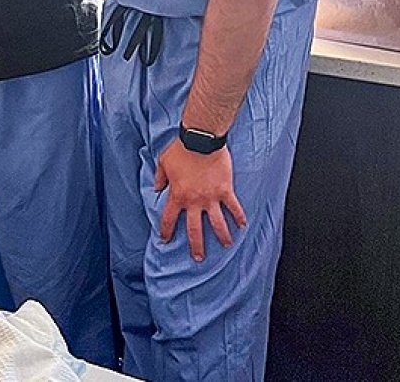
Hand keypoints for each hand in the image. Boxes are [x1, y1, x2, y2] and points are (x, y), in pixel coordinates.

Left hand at [153, 138, 246, 261]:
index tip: (165, 241)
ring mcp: (211, 197)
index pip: (169, 219)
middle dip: (196, 246)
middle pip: (195, 229)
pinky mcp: (225, 190)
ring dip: (222, 236)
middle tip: (198, 258)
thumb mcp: (163, 162)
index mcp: (177, 195)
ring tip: (227, 245)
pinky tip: (243, 225)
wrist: (201, 140)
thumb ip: (159, 178)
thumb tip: (156, 188)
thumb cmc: (181, 150)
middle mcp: (194, 201)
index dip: (167, 231)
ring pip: (217, 224)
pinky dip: (239, 216)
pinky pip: (234, 207)